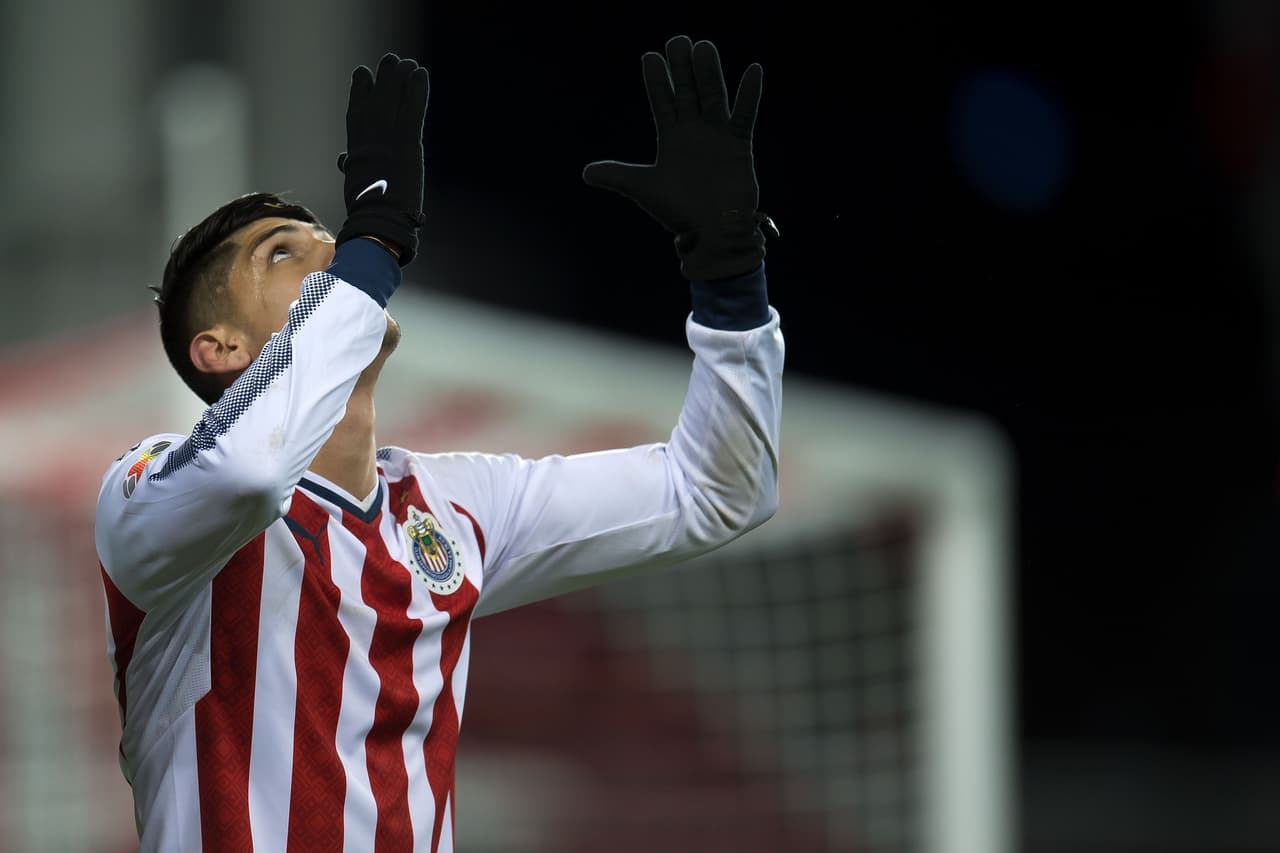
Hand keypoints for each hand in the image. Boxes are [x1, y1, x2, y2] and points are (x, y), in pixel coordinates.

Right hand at [335, 53, 429, 266]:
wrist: (378, 221)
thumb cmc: (367, 212)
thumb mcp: (355, 184)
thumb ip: (352, 167)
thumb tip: (342, 159)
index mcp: (356, 150)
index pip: (357, 113)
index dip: (360, 92)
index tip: (362, 74)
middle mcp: (369, 140)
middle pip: (375, 100)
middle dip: (383, 80)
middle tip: (389, 61)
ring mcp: (388, 140)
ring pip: (393, 100)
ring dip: (399, 79)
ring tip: (405, 62)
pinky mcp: (407, 144)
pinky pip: (413, 110)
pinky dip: (417, 90)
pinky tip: (420, 73)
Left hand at [583, 35, 777, 280]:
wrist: (710, 232)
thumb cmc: (678, 212)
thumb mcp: (643, 189)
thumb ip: (617, 176)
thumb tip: (586, 172)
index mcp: (671, 138)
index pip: (662, 101)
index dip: (656, 80)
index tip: (649, 56)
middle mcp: (694, 131)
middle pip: (687, 91)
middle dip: (682, 67)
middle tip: (677, 41)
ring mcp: (717, 136)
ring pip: (713, 96)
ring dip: (709, 73)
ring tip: (703, 46)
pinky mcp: (738, 145)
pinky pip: (744, 116)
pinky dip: (749, 95)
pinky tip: (753, 70)